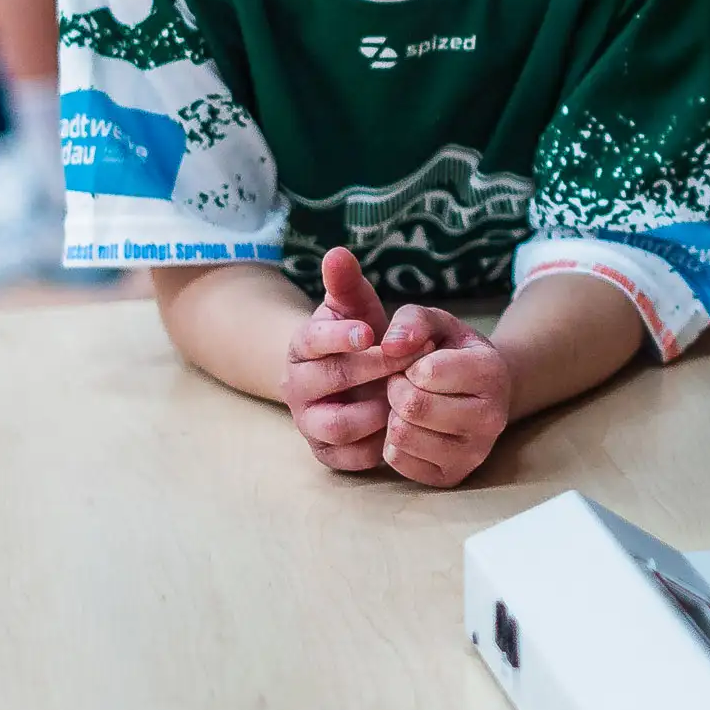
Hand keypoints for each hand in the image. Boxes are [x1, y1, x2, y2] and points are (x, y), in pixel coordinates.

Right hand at [281, 247, 392, 471]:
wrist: (347, 379)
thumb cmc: (356, 336)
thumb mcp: (353, 306)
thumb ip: (346, 282)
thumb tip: (338, 252)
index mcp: (302, 347)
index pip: (312, 339)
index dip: (339, 336)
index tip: (370, 331)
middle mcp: (298, 386)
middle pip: (328, 381)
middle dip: (372, 368)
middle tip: (411, 357)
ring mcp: (309, 422)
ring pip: (335, 426)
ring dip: (373, 412)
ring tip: (403, 395)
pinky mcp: (326, 452)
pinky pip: (347, 458)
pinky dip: (374, 447)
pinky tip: (398, 427)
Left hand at [374, 303, 512, 487]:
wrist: (482, 392)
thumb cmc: (454, 353)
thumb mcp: (439, 324)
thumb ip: (413, 320)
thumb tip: (390, 346)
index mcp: (492, 374)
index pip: (426, 373)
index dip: (408, 363)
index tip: (418, 362)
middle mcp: (491, 418)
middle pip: (411, 407)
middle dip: (396, 389)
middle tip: (406, 383)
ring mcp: (474, 453)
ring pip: (402, 436)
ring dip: (393, 416)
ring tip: (410, 405)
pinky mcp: (452, 476)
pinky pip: (398, 461)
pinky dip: (393, 442)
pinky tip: (411, 427)